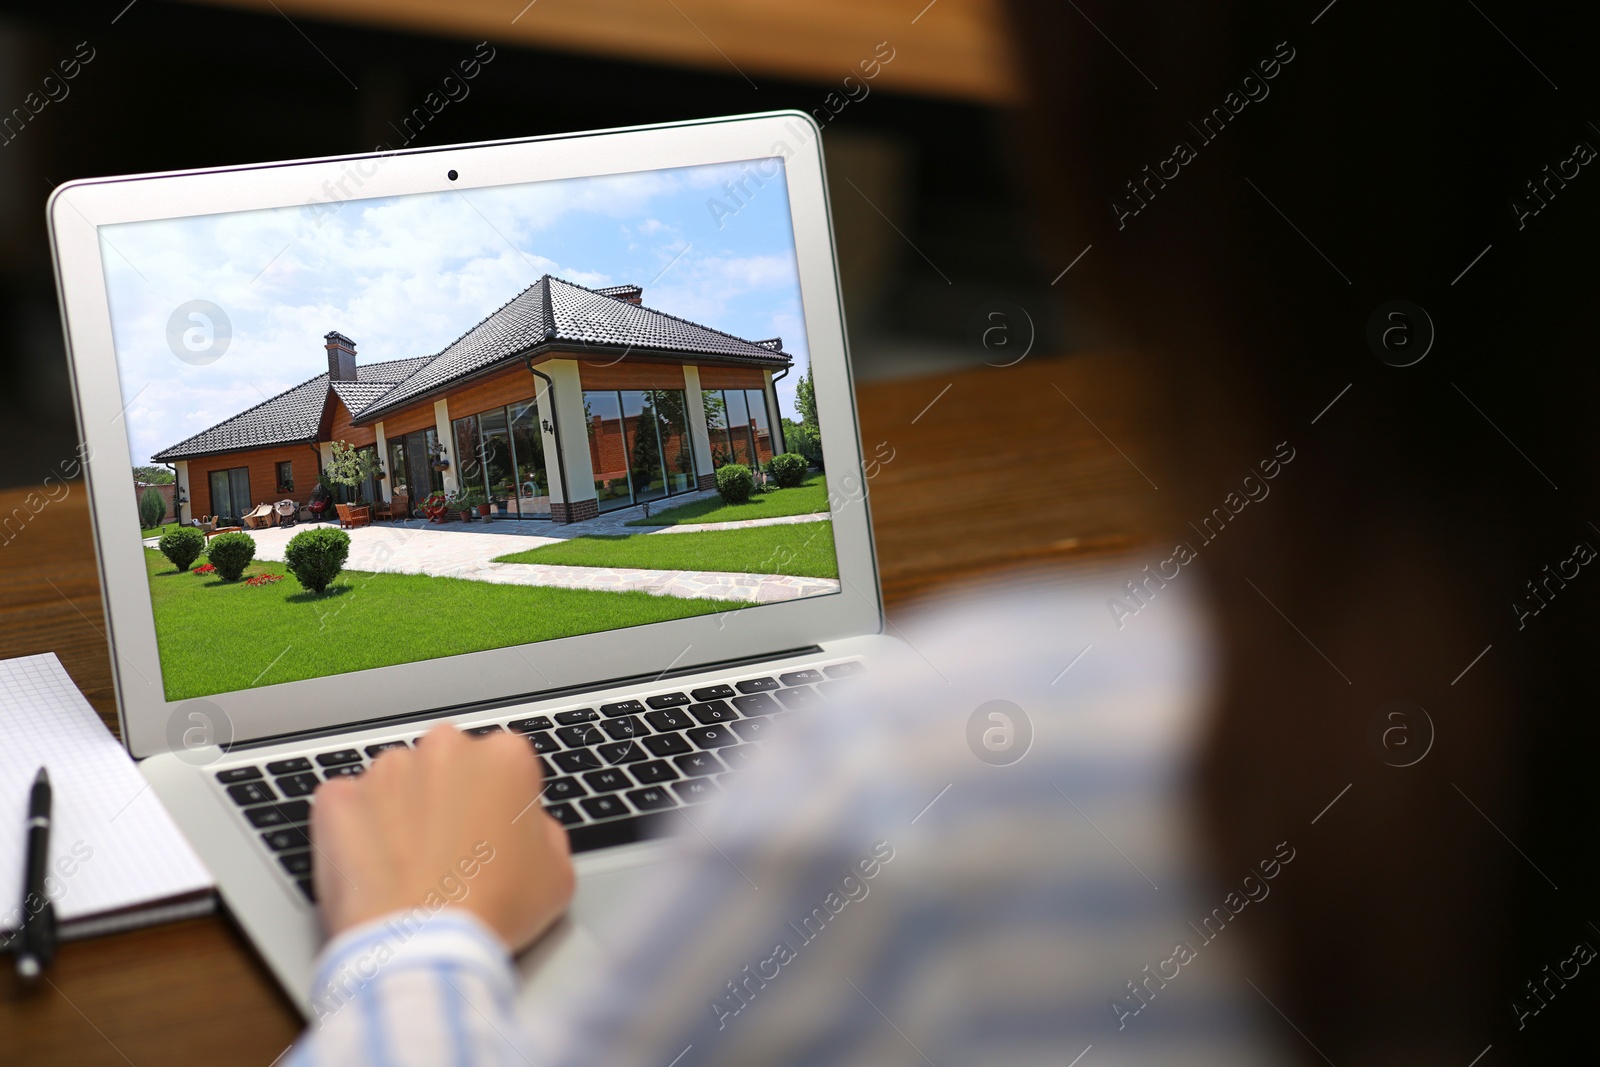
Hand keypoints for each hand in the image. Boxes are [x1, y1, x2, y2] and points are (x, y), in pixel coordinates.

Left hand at [311, 723, 574, 950]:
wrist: (423, 949)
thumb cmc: (492, 912)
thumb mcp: (558, 873)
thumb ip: (543, 831)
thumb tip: (527, 829)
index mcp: (504, 756)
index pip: (505, 765)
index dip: (502, 804)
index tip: (495, 835)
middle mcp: (444, 749)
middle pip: (448, 764)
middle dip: (449, 799)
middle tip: (453, 853)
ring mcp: (385, 772)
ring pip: (397, 782)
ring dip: (402, 811)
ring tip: (409, 868)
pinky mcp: (338, 799)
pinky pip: (347, 805)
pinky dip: (355, 829)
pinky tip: (373, 868)